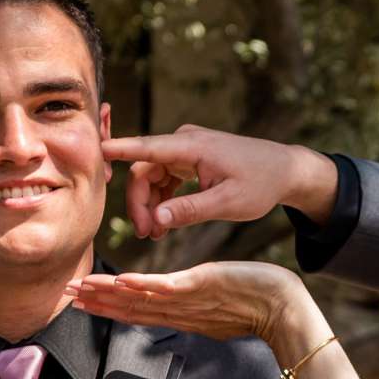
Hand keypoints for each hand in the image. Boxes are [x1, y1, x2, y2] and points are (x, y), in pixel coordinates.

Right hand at [71, 263, 323, 356]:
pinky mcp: (202, 288)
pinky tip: (122, 280)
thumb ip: (197, 305)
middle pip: (131, 308)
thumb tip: (188, 307)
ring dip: (110, 294)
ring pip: (142, 300)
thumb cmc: (258, 302)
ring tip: (82, 288)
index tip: (84, 300)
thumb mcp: (220, 304)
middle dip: (98, 301)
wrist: (285, 310)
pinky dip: (144, 285)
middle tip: (67, 295)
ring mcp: (189, 301)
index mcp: (182, 313)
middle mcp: (180, 311)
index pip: (138, 311)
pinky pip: (168, 288)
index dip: (109, 306)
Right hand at [101, 126, 338, 237]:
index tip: (93, 151)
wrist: (285, 171)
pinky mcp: (190, 161)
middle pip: (144, 171)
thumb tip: (157, 219)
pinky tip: (164, 225)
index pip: (146, 147)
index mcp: (192, 146)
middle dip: (140, 203)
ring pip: (152, 178)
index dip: (118, 150)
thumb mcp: (226, 203)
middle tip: (146, 234)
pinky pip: (164, 180)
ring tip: (155, 235)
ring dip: (150, 206)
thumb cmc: (261, 183)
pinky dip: (162, 202)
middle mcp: (184, 143)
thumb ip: (189, 210)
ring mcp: (186, 151)